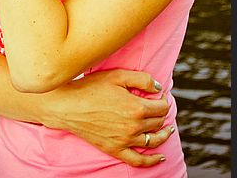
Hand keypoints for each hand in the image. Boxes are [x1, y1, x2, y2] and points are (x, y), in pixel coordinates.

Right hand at [43, 69, 172, 167]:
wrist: (68, 105)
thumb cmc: (91, 87)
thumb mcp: (117, 75)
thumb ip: (142, 79)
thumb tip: (159, 87)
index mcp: (136, 107)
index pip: (161, 107)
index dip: (164, 100)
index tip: (160, 95)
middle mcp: (134, 127)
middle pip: (158, 122)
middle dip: (162, 113)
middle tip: (160, 106)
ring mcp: (125, 140)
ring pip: (153, 141)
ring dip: (163, 134)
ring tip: (167, 129)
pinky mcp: (115, 149)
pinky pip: (139, 161)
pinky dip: (152, 161)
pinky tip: (160, 157)